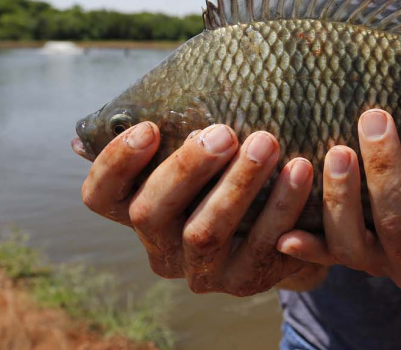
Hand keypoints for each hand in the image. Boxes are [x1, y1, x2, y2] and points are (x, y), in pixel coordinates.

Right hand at [80, 122, 314, 295]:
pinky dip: (282, 206)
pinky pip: (262, 247)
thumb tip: (110, 118)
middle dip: (186, 169)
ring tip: (266, 142)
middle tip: (224, 132)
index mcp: (136, 210)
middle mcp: (160, 248)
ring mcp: (199, 271)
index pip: (100, 197)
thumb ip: (174, 133)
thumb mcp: (205, 154)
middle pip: (150, 214)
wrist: (292, 220)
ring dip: (237, 184)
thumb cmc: (233, 168)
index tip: (149, 127)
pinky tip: (300, 171)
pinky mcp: (244, 282)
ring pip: (205, 232)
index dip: (116, 164)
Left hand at [276, 86, 400, 293]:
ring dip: (342, 197)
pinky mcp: (345, 265)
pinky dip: (305, 247)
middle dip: (385, 168)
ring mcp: (378, 267)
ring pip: (353, 243)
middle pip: (399, 221)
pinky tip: (286, 233)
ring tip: (336, 151)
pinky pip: (320, 258)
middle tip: (374, 116)